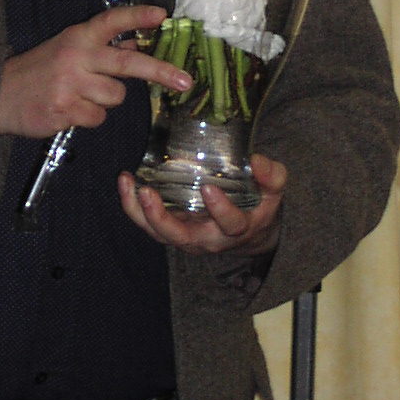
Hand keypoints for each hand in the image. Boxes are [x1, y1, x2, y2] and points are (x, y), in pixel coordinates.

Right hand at [0, 6, 192, 138]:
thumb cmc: (39, 71)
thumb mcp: (67, 49)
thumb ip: (100, 48)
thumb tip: (136, 45)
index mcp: (77, 37)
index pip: (111, 21)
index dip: (137, 16)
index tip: (162, 14)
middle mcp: (76, 57)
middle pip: (127, 63)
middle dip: (160, 71)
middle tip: (185, 81)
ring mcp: (71, 84)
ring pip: (115, 97)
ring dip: (106, 101)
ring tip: (81, 97)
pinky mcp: (65, 110)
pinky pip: (97, 117)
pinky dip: (89, 117)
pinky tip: (70, 110)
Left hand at [117, 152, 286, 255]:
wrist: (248, 227)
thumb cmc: (259, 204)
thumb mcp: (273, 190)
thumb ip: (271, 176)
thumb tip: (257, 161)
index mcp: (236, 228)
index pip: (229, 224)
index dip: (220, 210)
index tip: (209, 188)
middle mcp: (206, 238)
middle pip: (180, 236)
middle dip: (162, 218)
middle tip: (150, 193)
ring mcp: (185, 234)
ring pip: (158, 232)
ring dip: (139, 211)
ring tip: (128, 184)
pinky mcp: (171, 227)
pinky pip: (148, 223)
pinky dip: (133, 205)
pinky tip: (126, 182)